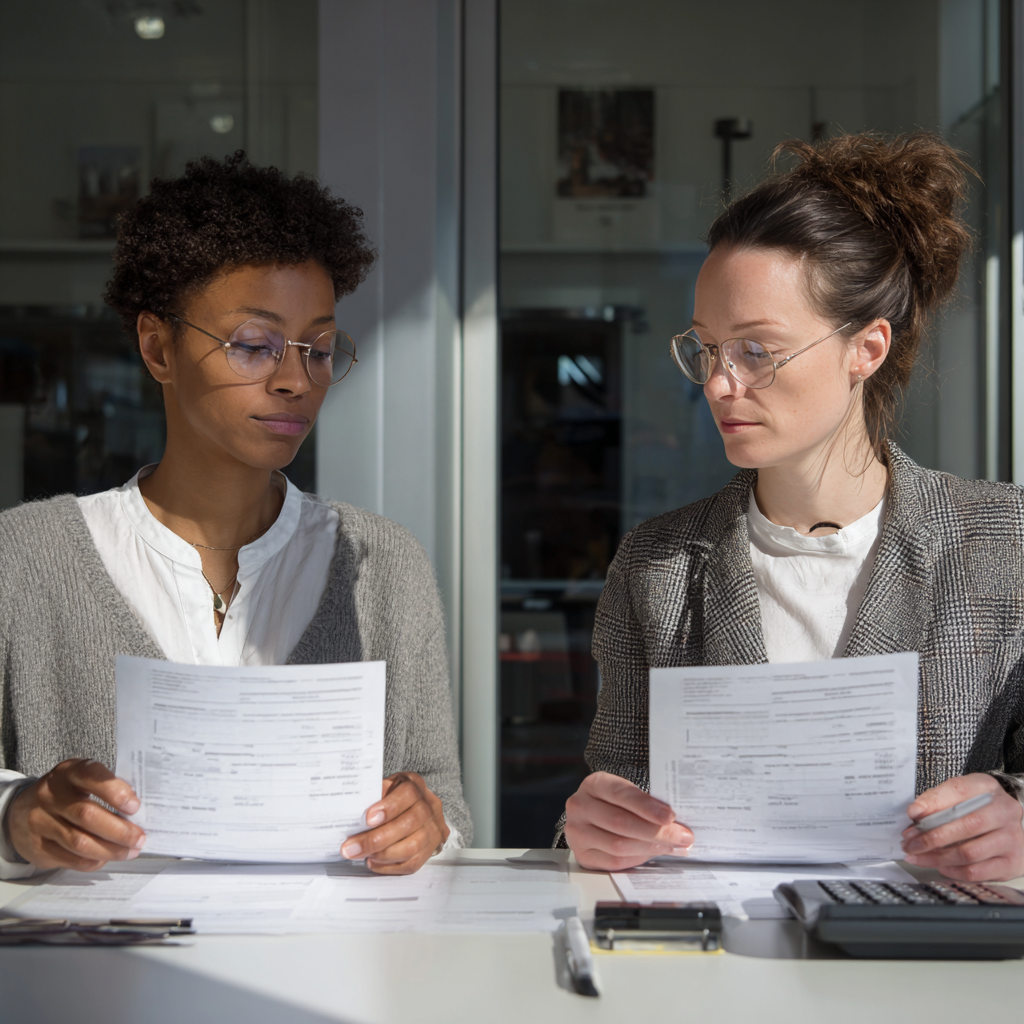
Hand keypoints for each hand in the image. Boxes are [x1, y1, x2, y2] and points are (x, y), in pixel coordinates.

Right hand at [7, 759, 145, 871]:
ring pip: (79, 842)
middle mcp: (50, 795)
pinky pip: (69, 859)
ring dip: (110, 850)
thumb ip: (105, 788)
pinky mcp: (37, 847)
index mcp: (68, 772)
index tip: (134, 806)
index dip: (115, 791)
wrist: (20, 811)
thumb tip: (137, 813)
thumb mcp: (80, 779)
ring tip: (129, 851)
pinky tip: (106, 858)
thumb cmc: (64, 793)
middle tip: (139, 838)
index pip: (91, 775)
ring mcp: (40, 822)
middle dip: (119, 830)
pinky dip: (93, 861)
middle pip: (87, 815)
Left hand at [340, 773, 448, 874]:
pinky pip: (413, 863)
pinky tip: (374, 862)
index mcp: (415, 785)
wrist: (414, 808)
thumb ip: (372, 797)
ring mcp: (434, 828)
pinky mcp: (433, 848)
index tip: (368, 819)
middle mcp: (429, 806)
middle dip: (377, 839)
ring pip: (412, 847)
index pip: (408, 794)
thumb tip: (352, 814)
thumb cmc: (392, 797)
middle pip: (409, 824)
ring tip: (363, 856)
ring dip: (383, 855)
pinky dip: (390, 866)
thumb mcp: (383, 788)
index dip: (389, 807)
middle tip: (351, 848)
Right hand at [564, 771, 692, 870]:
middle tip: (682, 836)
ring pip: (618, 845)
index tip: (671, 816)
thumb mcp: (625, 794)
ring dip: (651, 847)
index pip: (621, 794)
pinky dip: (638, 859)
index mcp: (594, 784)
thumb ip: (645, 803)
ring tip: (672, 847)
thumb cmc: (613, 803)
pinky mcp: (582, 855)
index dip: (647, 806)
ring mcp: (576, 832)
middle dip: (656, 832)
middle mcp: (580, 806)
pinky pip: (614, 862)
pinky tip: (653, 853)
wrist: (589, 816)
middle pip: (621, 822)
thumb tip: (677, 822)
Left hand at [901, 773, 1023, 881]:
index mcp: (987, 787)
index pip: (958, 791)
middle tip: (909, 843)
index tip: (911, 813)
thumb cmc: (976, 806)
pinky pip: (977, 872)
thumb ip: (936, 800)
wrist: (1006, 821)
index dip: (933, 803)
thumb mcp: (957, 793)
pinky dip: (953, 871)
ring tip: (917, 856)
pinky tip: (940, 866)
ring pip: (969, 853)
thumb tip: (915, 812)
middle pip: (966, 826)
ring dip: (937, 858)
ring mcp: (1011, 839)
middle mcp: (1004, 812)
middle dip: (931, 837)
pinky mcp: (1012, 863)